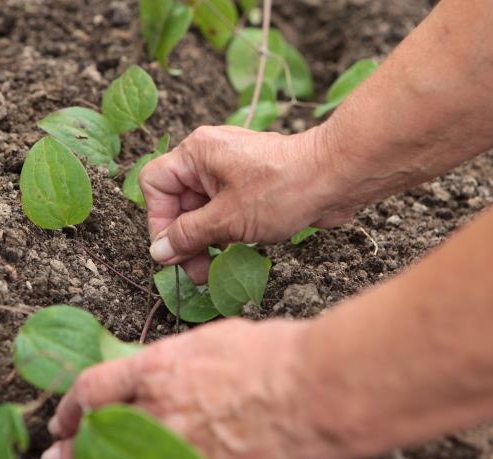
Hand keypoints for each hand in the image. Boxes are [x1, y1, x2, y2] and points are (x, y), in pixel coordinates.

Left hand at [40, 319, 330, 458]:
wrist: (312, 390)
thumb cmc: (273, 356)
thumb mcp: (214, 341)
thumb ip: (178, 363)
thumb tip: (161, 375)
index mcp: (157, 370)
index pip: (94, 389)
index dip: (72, 407)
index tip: (65, 421)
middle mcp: (158, 412)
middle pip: (95, 439)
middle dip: (70, 453)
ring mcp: (178, 451)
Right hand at [139, 125, 357, 282]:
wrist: (336, 177)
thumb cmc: (283, 189)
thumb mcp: (227, 219)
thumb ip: (188, 236)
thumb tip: (159, 251)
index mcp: (196, 153)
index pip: (156, 184)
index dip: (158, 219)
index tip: (173, 250)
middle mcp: (209, 156)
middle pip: (178, 200)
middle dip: (184, 237)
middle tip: (195, 271)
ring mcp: (231, 169)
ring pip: (201, 208)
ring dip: (203, 239)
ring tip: (212, 268)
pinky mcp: (250, 184)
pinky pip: (224, 209)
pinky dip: (223, 231)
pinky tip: (232, 251)